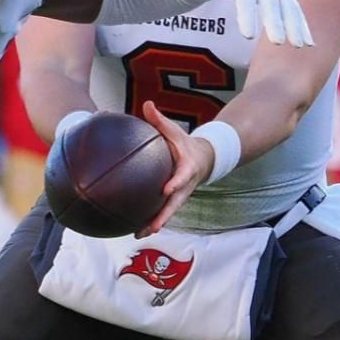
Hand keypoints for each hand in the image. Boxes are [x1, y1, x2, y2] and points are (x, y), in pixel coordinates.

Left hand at [137, 101, 213, 237]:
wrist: (204, 159)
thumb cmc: (185, 144)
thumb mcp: (175, 131)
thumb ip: (160, 120)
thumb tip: (147, 105)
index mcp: (187, 168)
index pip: (182, 177)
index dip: (176, 183)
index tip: (166, 189)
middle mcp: (184, 186)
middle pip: (175, 204)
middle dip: (164, 216)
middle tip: (153, 226)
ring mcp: (179, 196)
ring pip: (168, 213)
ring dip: (155, 224)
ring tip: (139, 234)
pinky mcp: (173, 200)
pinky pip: (162, 212)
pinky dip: (151, 221)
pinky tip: (135, 230)